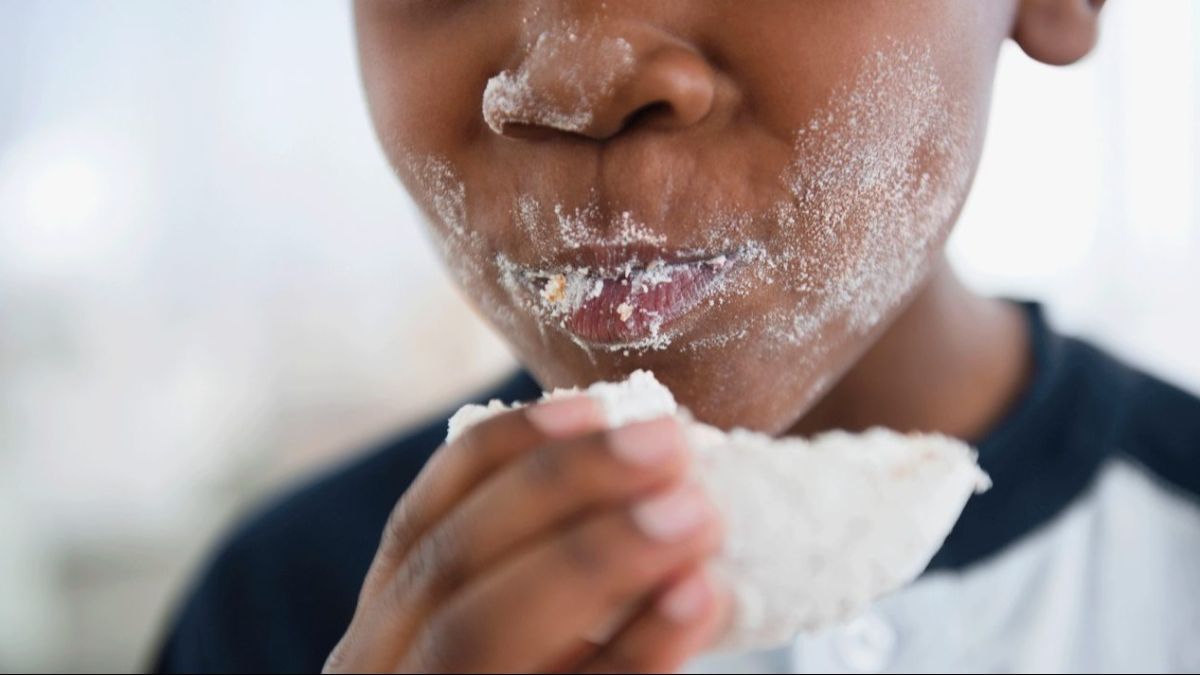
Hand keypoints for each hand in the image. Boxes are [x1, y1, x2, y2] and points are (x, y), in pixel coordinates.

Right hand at [323, 396, 727, 672]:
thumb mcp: (517, 646)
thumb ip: (543, 583)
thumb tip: (655, 480)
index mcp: (385, 639)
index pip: (421, 525)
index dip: (504, 456)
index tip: (597, 407)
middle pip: (451, 572)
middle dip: (562, 495)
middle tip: (672, 448)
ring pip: (481, 635)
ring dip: (594, 559)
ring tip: (697, 513)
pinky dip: (632, 652)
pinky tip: (698, 601)